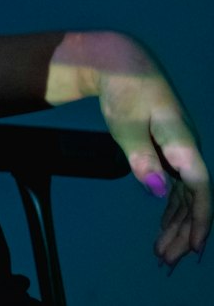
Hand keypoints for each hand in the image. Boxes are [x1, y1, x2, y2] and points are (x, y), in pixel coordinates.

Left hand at [92, 36, 209, 268]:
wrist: (119, 60)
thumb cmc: (124, 88)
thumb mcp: (126, 124)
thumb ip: (142, 158)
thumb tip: (159, 191)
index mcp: (183, 140)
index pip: (200, 186)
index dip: (200, 218)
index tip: (194, 246)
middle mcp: (187, 147)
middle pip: (193, 196)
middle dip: (183, 230)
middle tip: (167, 259)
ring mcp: (179, 149)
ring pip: (185, 193)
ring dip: (176, 222)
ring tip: (162, 251)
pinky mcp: (168, 149)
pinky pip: (176, 185)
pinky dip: (170, 206)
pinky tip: (163, 226)